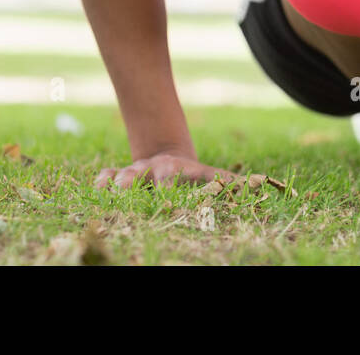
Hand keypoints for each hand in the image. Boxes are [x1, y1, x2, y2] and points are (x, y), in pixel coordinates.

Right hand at [94, 152, 240, 190]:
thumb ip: (232, 182)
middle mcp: (151, 171)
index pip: (172, 180)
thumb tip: (264, 183)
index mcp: (174, 171)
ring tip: (110, 193)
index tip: (170, 203)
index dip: (168, 190)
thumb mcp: (211, 175)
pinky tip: (96, 192)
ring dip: (114, 183)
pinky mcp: (117, 176)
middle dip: (132, 184)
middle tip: (128, 193)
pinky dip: (100, 182)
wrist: (168, 157)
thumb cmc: (193, 176)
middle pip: (141, 176)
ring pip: (119, 175)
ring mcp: (133, 172)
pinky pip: (104, 176)